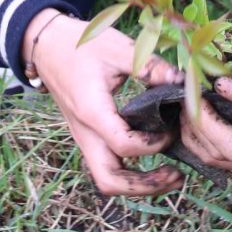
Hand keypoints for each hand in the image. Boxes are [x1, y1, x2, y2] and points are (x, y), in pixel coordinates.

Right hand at [23, 9, 186, 196]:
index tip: (172, 131)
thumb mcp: (118, 48)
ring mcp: (84, 138)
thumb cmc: (80, 44)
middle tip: (176, 176)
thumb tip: (184, 81)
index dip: (153, 144)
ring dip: (138, 185)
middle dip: (145, 186)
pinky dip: (130, 172)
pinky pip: (107, 165)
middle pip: (110, 180)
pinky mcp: (88, 137)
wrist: (47, 46)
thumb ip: (151, 67)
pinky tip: (153, 159)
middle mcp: (85, 133)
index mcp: (92, 112)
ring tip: (169, 176)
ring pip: (107, 178)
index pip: (124, 146)